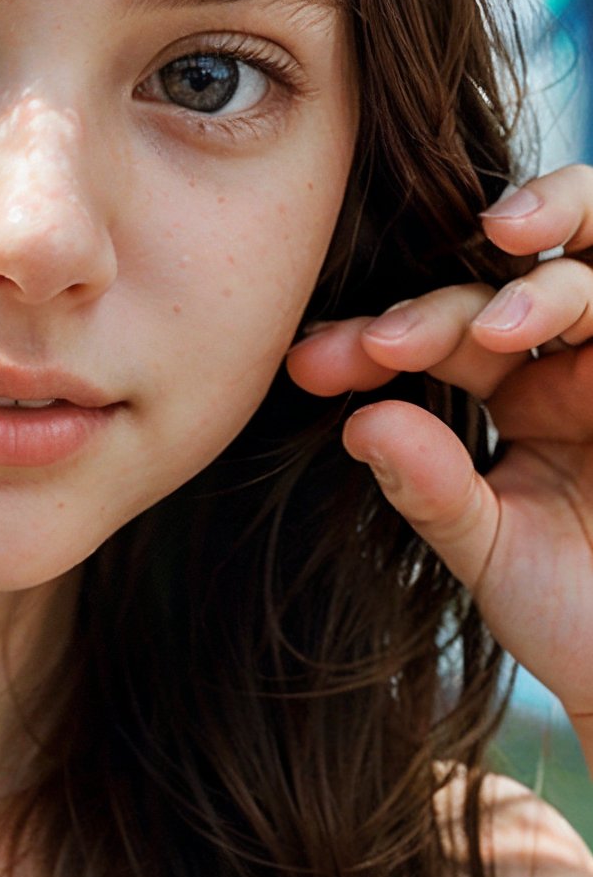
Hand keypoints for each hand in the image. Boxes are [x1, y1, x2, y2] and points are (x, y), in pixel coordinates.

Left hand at [286, 164, 592, 743]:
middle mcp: (574, 361)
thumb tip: (362, 424)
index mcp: (519, 386)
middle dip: (444, 281)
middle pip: (522, 266)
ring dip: (541, 288)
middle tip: (395, 329)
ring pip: (590, 277)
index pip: (440, 329)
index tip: (311, 366)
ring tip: (492, 330)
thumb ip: (432, 489)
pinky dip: (592, 306)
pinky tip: (544, 334)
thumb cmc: (575, 611)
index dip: (373, 337)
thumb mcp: (489, 551)